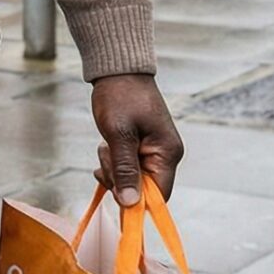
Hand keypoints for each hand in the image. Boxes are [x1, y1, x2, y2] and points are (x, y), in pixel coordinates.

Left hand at [89, 74, 183, 207]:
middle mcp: (166, 155)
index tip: (113, 193)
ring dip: (113, 168)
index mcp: (168, 153)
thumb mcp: (118, 134)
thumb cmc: (119, 96)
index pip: (159, 195)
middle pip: (142, 188)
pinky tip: (106, 146)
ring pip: (131, 178)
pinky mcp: (142, 147)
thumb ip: (125, 169)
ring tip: (106, 144)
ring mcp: (154, 151)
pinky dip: (113, 162)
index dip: (136, 201)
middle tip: (106, 153)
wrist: (117, 70)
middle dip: (119, 178)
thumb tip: (130, 203)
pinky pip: (127, 166)